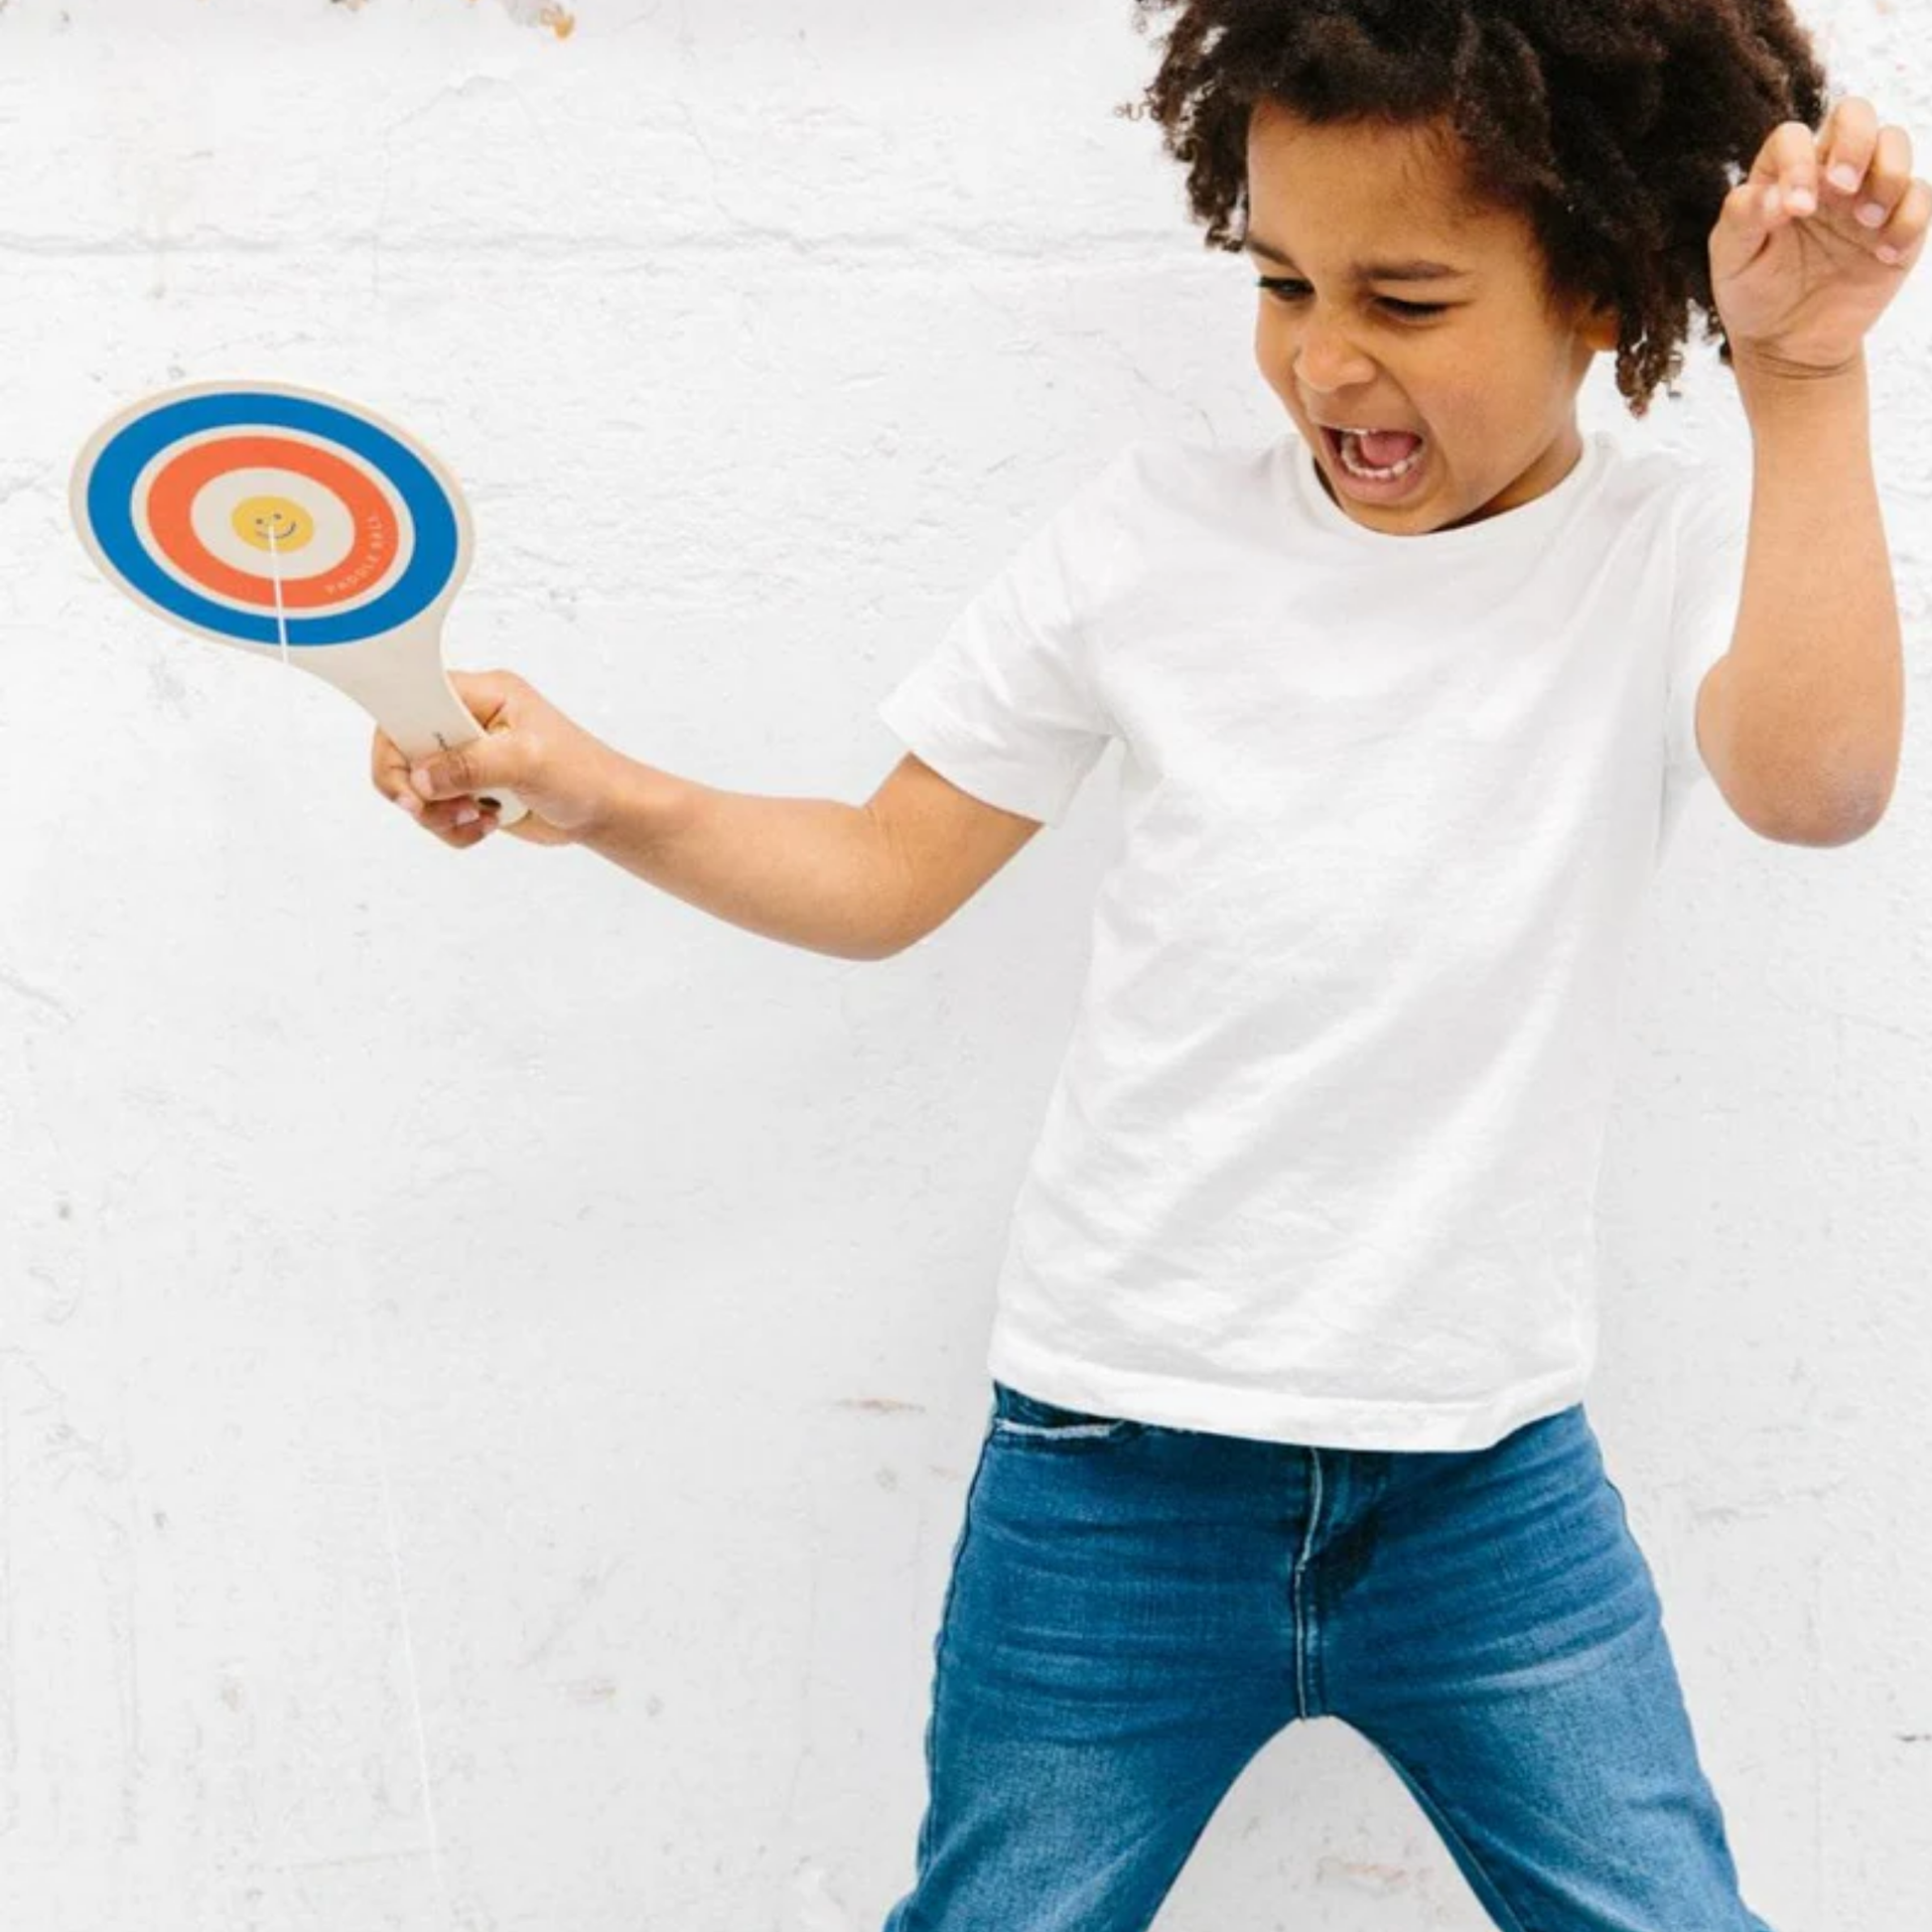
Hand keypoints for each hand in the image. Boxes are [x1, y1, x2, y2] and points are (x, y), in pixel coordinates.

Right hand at [369, 668, 618, 848]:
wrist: (604, 812)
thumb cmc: (583, 774)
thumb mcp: (528, 761)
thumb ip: (472, 764)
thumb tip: (421, 778)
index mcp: (482, 694)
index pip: (413, 699)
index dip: (396, 738)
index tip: (407, 780)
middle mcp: (467, 721)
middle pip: (402, 747)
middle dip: (414, 787)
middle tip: (432, 809)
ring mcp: (466, 757)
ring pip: (415, 787)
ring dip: (437, 814)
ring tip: (476, 818)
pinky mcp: (469, 790)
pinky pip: (434, 812)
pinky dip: (451, 828)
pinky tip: (487, 825)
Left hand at [1710, 95, 1928, 380]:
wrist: (1787, 344)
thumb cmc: (1754, 292)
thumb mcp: (1732, 260)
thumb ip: (1743, 218)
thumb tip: (1775, 194)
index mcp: (1783, 175)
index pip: (1793, 137)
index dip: (1797, 161)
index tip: (1794, 211)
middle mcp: (1828, 174)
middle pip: (1856, 114)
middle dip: (1856, 141)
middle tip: (1843, 187)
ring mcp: (1867, 194)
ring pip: (1896, 145)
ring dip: (1888, 175)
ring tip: (1866, 221)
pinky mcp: (1898, 224)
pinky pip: (1921, 198)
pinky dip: (1910, 220)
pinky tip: (1884, 255)